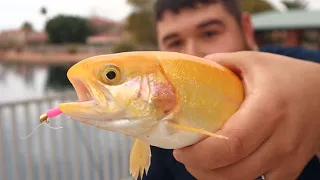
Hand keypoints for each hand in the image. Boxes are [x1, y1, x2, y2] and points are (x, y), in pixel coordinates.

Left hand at [173, 51, 319, 179]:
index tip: (181, 150)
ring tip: (200, 162)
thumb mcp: (253, 61)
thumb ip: (220, 63)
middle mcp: (282, 138)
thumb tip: (190, 71)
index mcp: (269, 108)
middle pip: (235, 170)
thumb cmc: (285, 76)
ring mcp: (290, 158)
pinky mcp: (292, 168)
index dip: (200, 154)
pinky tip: (224, 167)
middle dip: (201, 169)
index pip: (232, 143)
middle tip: (185, 157)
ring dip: (215, 177)